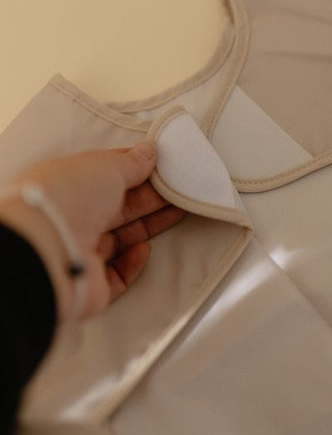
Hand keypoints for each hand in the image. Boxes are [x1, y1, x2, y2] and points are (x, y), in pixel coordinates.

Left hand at [0, 141, 184, 320]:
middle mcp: (73, 218)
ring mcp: (80, 252)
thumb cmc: (71, 197)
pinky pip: (118, 274)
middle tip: (181, 188)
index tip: (163, 165)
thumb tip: (149, 150)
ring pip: (122, 238)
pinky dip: (134, 262)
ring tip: (179, 211)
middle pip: (119, 207)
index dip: (135, 169)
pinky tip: (143, 248)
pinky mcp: (91, 284)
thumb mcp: (107, 166)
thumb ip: (132, 162)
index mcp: (69, 185)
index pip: (106, 176)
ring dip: (149, 225)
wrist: (47, 252)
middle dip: (151, 197)